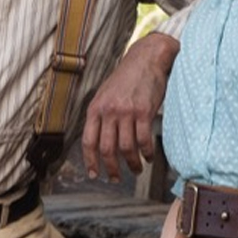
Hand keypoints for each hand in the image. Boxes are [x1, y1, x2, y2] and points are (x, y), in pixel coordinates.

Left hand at [82, 33, 178, 181]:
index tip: (94, 174)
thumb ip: (100, 116)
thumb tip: (98, 142)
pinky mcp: (144, 111)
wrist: (146, 59)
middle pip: (107, 149)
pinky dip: (146, 152)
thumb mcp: (105, 94)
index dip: (90, 161)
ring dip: (132, 164)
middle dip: (111, 168)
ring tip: (136, 169)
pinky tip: (148, 157)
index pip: (88, 141)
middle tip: (116, 178)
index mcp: (95, 108)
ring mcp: (126, 112)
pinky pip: (144, 140)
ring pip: (126, 148)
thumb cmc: (126, 78)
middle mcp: (109, 111)